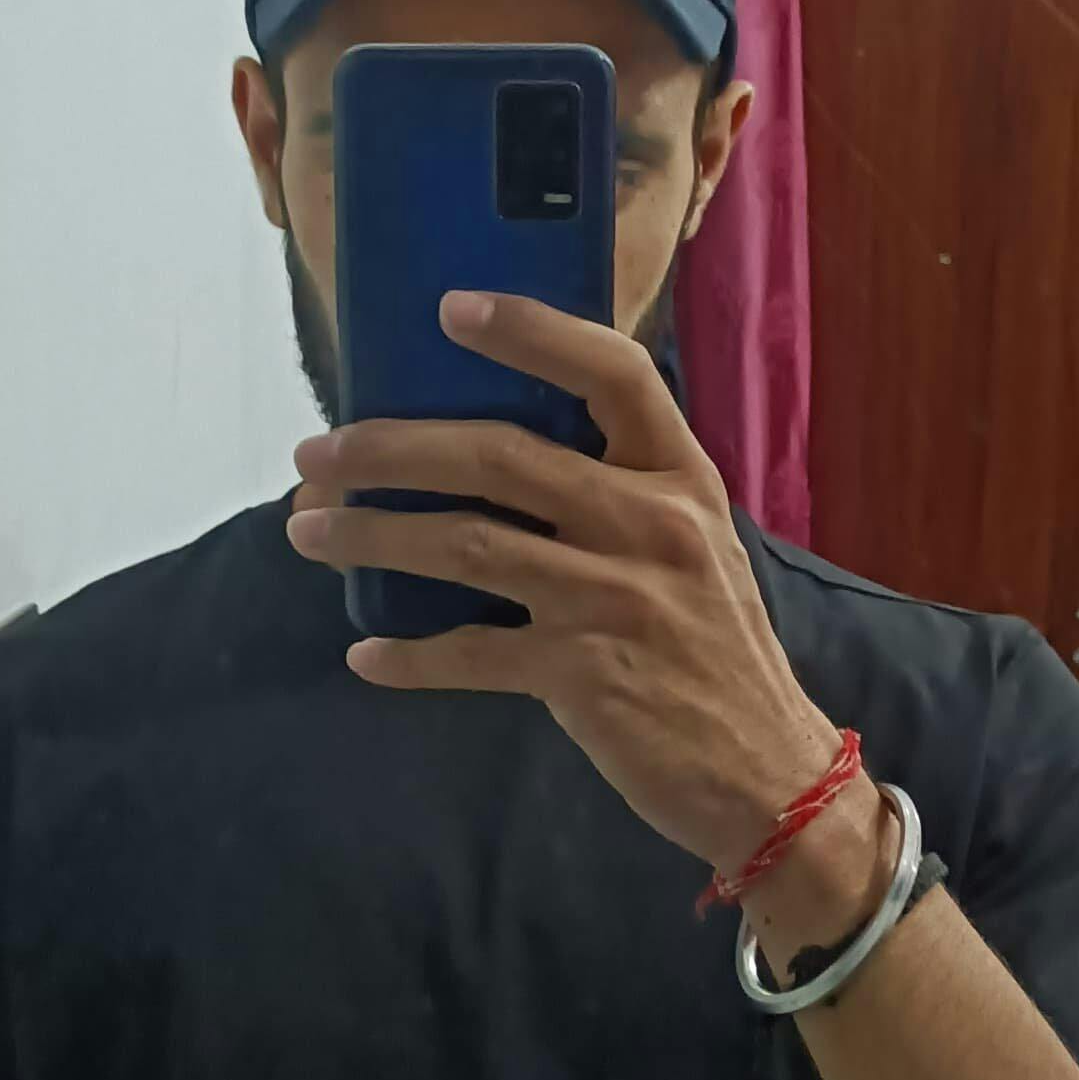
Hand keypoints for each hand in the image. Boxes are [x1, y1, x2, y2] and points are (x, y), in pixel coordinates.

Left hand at [283, 291, 885, 928]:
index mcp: (682, 478)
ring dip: (371, 537)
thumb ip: (622, 493)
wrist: (769, 772)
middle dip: (390, 448)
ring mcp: (616, 601)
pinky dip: (409, 656)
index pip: (613, 373)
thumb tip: (499, 451)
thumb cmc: (714, 650)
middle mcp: (652, 526)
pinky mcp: (584, 676)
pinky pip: (470, 654)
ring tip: (309, 531)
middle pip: (499, 456)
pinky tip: (367, 655)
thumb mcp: (694, 546)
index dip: (532, 330)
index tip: (453, 307)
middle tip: (318, 451)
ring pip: (465, 546)